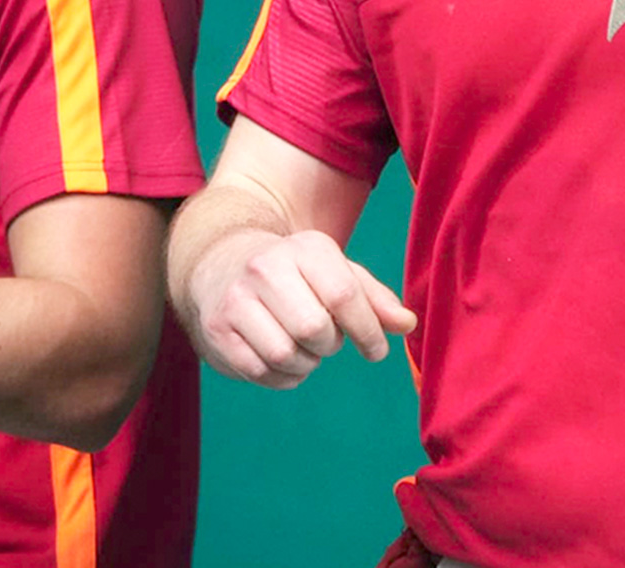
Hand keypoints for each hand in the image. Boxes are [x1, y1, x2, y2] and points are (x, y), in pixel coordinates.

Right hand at [186, 228, 415, 389]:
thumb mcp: (335, 272)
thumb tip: (408, 324)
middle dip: (329, 345)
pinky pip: (261, 372)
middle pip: (314, 329)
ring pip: (286, 355)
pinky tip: (281, 357)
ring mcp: (236, 299)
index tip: (376, 351)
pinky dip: (281, 376)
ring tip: (302, 347)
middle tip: (325, 338)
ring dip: (305, 364)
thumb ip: (374, 299)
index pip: (344, 295)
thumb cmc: (294, 274)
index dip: (367, 330)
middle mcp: (265, 268)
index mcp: (304, 248)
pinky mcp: (217, 330)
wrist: (221, 262)